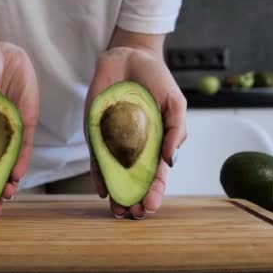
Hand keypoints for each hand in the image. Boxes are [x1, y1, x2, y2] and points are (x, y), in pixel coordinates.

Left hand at [84, 47, 186, 218]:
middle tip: (134, 215)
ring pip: (115, 175)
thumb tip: (170, 161)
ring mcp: (114, 142)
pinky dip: (98, 174)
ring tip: (118, 211)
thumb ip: (176, 130)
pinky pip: (96, 158)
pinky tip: (100, 189)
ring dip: (116, 194)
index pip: (156, 175)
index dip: (155, 192)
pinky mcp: (96, 133)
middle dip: (135, 199)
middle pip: (134, 180)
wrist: (129, 57)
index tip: (152, 206)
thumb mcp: (175, 103)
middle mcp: (135, 148)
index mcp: (157, 144)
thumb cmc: (156, 80)